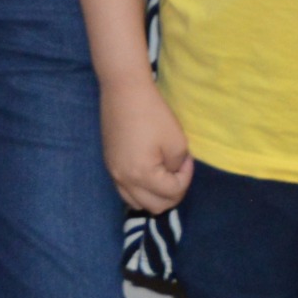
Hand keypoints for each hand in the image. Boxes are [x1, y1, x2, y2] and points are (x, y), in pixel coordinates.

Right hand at [101, 74, 192, 213]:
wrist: (123, 91)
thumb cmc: (153, 114)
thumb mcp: (177, 142)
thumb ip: (178, 167)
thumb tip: (172, 173)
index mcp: (142, 175)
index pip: (172, 192)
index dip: (186, 178)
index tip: (187, 158)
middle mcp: (124, 180)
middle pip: (155, 206)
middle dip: (173, 193)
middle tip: (179, 171)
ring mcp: (113, 174)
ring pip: (137, 203)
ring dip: (155, 196)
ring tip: (164, 176)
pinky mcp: (109, 165)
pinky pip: (125, 191)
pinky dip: (140, 191)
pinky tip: (148, 174)